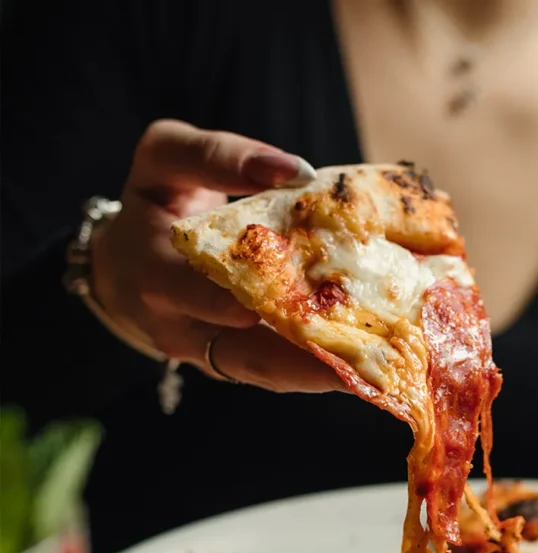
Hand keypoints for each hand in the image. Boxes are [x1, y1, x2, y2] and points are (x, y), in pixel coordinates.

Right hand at [91, 119, 343, 392]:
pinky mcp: (230, 366)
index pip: (191, 289)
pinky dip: (318, 370)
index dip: (230, 298)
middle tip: (361, 348)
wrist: (124, 269)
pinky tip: (365, 360)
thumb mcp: (162, 160)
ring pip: (266, 373)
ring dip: (321, 373)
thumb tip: (296, 170)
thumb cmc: (151, 206)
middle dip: (301, 354)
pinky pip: (275, 374)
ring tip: (376, 368)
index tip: (277, 302)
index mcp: (155, 273)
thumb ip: (217, 156)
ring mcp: (207, 355)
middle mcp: (179, 327)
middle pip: (243, 353)